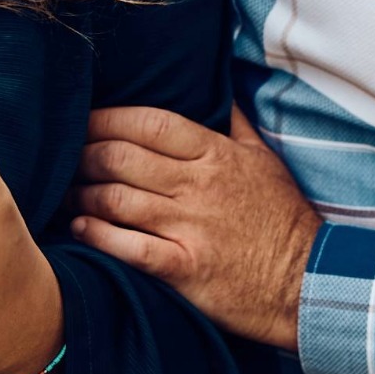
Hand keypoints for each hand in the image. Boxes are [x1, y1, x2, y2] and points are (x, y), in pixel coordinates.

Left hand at [69, 106, 319, 352]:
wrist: (308, 281)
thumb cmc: (283, 219)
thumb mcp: (265, 160)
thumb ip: (235, 125)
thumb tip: (219, 92)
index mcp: (215, 155)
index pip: (148, 123)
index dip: (107, 119)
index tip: (83, 121)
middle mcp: (198, 187)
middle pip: (121, 158)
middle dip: (83, 155)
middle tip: (66, 158)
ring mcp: (189, 228)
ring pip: (116, 199)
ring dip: (82, 194)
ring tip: (67, 194)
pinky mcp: (183, 268)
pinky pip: (127, 246)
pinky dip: (96, 234)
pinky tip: (80, 228)